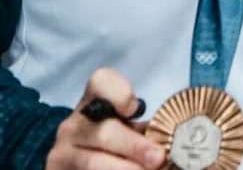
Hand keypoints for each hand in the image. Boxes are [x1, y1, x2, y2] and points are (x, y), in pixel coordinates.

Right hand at [46, 69, 160, 169]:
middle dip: (135, 147)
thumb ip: (146, 130)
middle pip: (104, 132)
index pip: (101, 82)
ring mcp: (62, 152)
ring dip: (125, 168)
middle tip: (158, 158)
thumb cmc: (113, 145)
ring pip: (93, 162)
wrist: (76, 164)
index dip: (119, 91)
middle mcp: (73, 125)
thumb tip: (180, 138)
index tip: (134, 108)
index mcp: (93, 103)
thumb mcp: (126, 131)